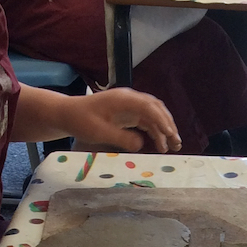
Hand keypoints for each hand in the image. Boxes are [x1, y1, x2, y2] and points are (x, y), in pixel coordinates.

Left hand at [66, 88, 180, 154]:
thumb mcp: (99, 132)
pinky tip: (160, 144)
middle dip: (168, 125)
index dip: (162, 121)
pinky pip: (146, 121)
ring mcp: (129, 106)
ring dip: (164, 130)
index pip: (149, 107)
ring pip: (153, 115)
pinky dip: (155, 132)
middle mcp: (130, 99)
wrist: (69, 114)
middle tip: (177, 143)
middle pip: (156, 109)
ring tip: (173, 147)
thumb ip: (121, 137)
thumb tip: (141, 143)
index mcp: (123, 99)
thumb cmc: (81, 121)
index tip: (170, 135)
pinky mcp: (128, 113)